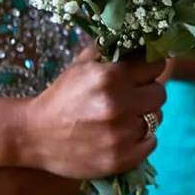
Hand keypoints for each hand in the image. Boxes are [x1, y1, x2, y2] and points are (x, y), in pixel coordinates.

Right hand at [17, 48, 166, 179]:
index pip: (156, 65)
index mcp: (110, 76)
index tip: (142, 74)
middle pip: (160, 94)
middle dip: (147, 93)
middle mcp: (118, 104)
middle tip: (130, 98)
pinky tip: (122, 136)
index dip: (149, 68)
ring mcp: (121, 134)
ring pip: (155, 119)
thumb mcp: (82, 65)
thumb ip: (112, 49)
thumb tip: (141, 36)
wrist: (34, 135)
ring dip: (142, 117)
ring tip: (120, 119)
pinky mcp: (121, 158)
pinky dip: (141, 140)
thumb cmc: (62, 96)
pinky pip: (151, 143)